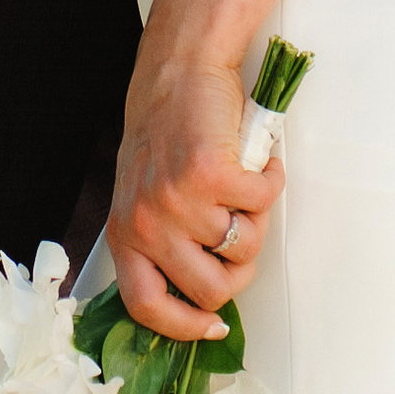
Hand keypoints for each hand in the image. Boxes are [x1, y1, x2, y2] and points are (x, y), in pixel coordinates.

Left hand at [108, 51, 279, 343]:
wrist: (180, 66)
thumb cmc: (167, 129)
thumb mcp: (144, 194)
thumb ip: (161, 239)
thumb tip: (199, 292)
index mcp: (125, 232)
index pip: (146, 307)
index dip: (184, 326)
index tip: (213, 326)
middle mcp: (146, 221)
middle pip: (210, 289)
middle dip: (239, 269)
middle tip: (243, 232)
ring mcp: (178, 199)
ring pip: (242, 248)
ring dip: (256, 219)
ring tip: (245, 189)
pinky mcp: (211, 172)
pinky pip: (261, 201)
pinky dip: (269, 182)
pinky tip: (258, 163)